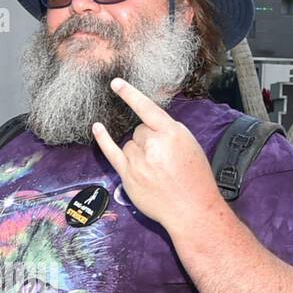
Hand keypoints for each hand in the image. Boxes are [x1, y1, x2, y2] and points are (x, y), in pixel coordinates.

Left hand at [92, 79, 218, 231]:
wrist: (191, 209)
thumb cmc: (194, 178)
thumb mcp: (190, 145)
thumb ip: (169, 131)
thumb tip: (149, 124)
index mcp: (172, 133)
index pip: (146, 108)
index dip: (130, 94)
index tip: (116, 83)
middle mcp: (153, 145)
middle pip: (139, 131)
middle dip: (148, 141)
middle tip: (163, 160)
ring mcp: (138, 161)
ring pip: (129, 144)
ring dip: (138, 153)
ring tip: (155, 170)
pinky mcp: (128, 176)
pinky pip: (111, 152)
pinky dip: (103, 139)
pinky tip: (97, 128)